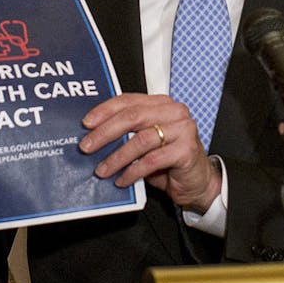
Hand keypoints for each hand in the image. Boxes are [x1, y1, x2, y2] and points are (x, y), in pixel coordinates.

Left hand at [79, 93, 220, 212]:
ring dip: (117, 157)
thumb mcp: (144, 143)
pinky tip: (122, 179)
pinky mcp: (187, 149)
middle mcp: (174, 112)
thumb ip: (126, 134)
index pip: (128, 100)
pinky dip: (133, 170)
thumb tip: (93, 136)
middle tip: (87, 146)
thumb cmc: (168, 161)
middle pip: (133, 116)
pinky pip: (153, 159)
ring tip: (102, 170)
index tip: (87, 124)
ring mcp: (183, 129)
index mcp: (161, 104)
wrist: (197, 182)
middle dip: (105, 132)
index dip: (105, 111)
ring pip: (141, 139)